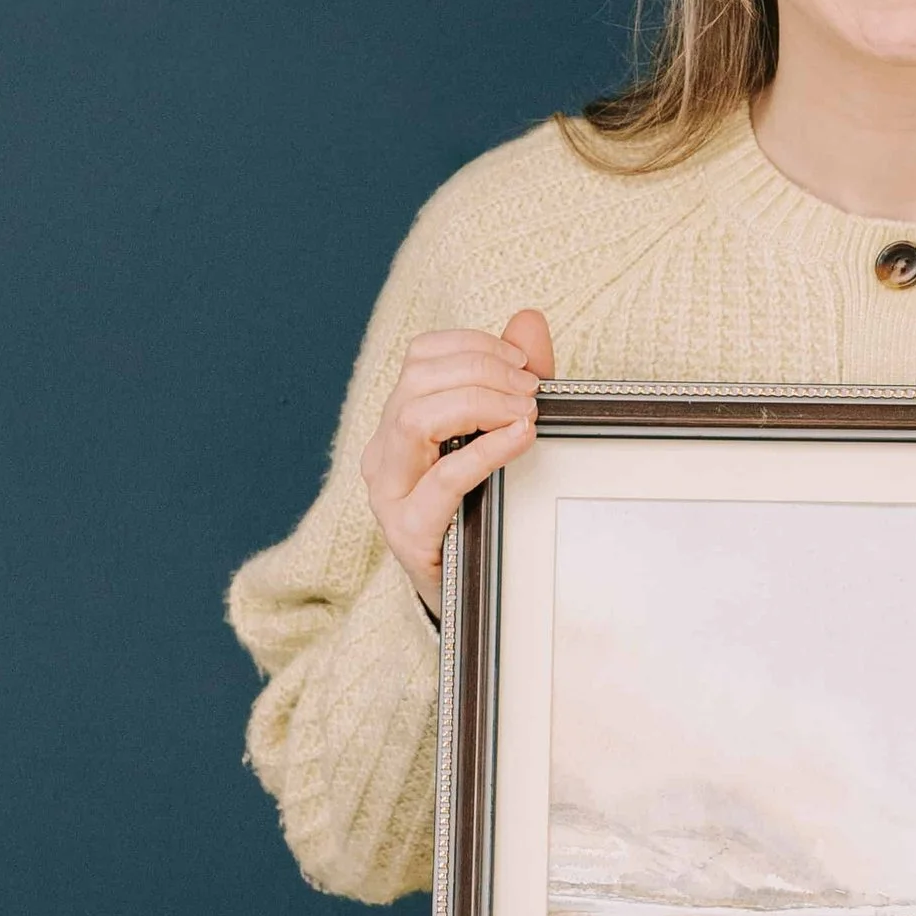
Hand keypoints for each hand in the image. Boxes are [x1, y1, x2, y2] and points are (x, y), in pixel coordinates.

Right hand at [359, 308, 554, 612]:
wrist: (475, 598)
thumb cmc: (488, 509)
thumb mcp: (504, 435)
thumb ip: (514, 379)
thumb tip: (529, 318)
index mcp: (399, 422)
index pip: (420, 354)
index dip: (473, 345)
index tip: (522, 361)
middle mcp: (383, 452)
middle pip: (418, 379)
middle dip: (482, 371)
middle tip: (532, 390)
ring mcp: (389, 493)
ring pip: (416, 418)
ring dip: (480, 403)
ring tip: (526, 413)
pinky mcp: (409, 531)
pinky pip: (442, 478)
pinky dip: (486, 450)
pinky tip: (521, 438)